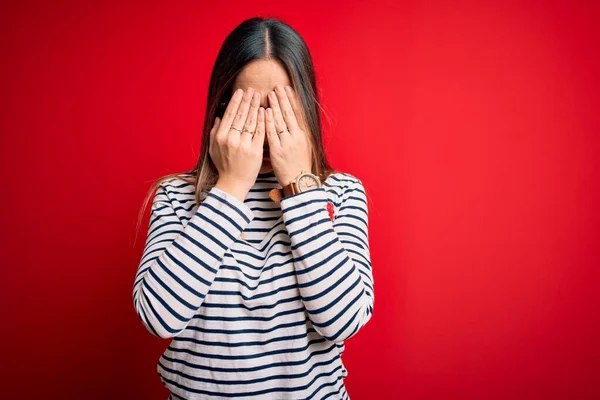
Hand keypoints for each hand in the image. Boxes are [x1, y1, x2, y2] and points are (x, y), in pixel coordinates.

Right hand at [210, 87, 265, 201]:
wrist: (233, 183)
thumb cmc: (224, 166)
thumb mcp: (213, 149)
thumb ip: (214, 132)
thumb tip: (219, 117)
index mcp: (220, 137)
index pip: (229, 115)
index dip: (236, 102)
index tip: (241, 92)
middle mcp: (231, 139)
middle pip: (240, 115)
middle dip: (247, 100)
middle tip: (252, 89)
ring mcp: (243, 145)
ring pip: (250, 122)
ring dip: (255, 106)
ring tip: (259, 96)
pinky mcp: (255, 151)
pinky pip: (259, 132)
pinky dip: (262, 121)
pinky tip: (265, 111)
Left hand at [265, 84, 312, 185]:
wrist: (299, 181)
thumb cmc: (298, 165)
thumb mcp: (302, 147)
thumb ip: (296, 134)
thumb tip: (291, 122)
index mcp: (303, 135)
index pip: (297, 113)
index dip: (291, 100)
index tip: (287, 89)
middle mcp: (297, 137)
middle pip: (289, 114)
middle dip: (283, 99)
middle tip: (277, 86)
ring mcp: (288, 143)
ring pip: (281, 121)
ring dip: (276, 106)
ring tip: (271, 94)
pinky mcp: (279, 150)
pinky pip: (272, 133)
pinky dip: (269, 121)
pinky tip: (266, 111)